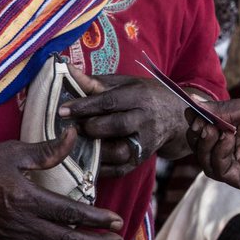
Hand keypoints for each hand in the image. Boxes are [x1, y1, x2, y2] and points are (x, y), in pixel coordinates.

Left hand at [60, 67, 188, 176]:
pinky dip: (101, 167)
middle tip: (71, 127)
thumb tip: (66, 69)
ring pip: (119, 151)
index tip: (62, 111)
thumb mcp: (125, 83)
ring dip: (95, 149)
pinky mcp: (142, 159)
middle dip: (90, 127)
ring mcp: (146, 142)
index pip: (110, 102)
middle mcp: (146, 119)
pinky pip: (120, 169)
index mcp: (141, 96)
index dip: (84, 106)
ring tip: (78, 144)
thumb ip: (95, 82)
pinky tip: (87, 160)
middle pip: (116, 126)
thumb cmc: (144, 95)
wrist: (177, 116)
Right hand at [187, 93, 239, 194]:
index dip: (199, 122)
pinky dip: (218, 153)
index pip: (211, 130)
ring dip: (204, 145)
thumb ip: (224, 110)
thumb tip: (194, 107)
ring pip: (209, 162)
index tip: (190, 112)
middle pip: (205, 149)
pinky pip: (221, 171)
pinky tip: (227, 138)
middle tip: (199, 123)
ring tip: (211, 129)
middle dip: (198, 135)